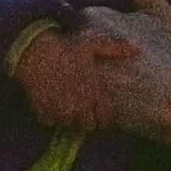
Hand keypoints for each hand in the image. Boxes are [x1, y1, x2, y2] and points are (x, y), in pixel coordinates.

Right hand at [13, 23, 139, 130]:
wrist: (34, 49)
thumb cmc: (66, 47)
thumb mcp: (92, 45)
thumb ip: (115, 50)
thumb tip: (137, 50)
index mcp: (94, 92)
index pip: (105, 119)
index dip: (104, 117)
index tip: (99, 111)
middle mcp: (79, 105)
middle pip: (87, 126)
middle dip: (85, 118)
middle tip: (80, 107)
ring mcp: (59, 109)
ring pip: (67, 124)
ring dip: (67, 117)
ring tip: (64, 104)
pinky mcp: (42, 109)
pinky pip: (49, 121)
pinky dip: (49, 115)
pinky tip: (49, 103)